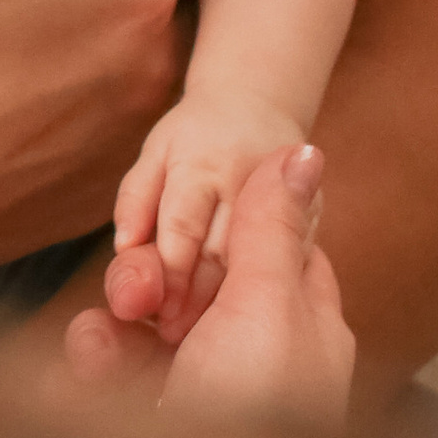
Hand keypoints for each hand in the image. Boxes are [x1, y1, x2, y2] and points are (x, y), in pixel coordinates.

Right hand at [66, 144, 353, 430]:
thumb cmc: (254, 417)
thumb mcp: (269, 308)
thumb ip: (271, 227)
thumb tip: (307, 151)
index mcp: (304, 329)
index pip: (270, 250)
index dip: (226, 226)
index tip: (193, 220)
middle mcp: (254, 361)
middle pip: (198, 283)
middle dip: (156, 275)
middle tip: (136, 290)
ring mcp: (199, 395)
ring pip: (148, 325)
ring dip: (117, 317)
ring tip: (107, 330)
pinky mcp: (146, 426)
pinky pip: (114, 371)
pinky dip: (96, 360)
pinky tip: (84, 365)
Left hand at [106, 86, 310, 342]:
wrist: (257, 102)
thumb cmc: (192, 137)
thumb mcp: (155, 155)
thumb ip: (136, 200)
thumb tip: (125, 247)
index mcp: (201, 162)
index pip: (182, 226)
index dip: (169, 273)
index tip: (155, 313)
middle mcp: (246, 174)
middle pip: (222, 249)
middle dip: (199, 296)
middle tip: (177, 335)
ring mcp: (285, 190)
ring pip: (260, 259)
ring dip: (232, 300)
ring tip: (206, 334)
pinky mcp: (312, 207)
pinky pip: (291, 258)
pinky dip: (269, 288)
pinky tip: (248, 315)